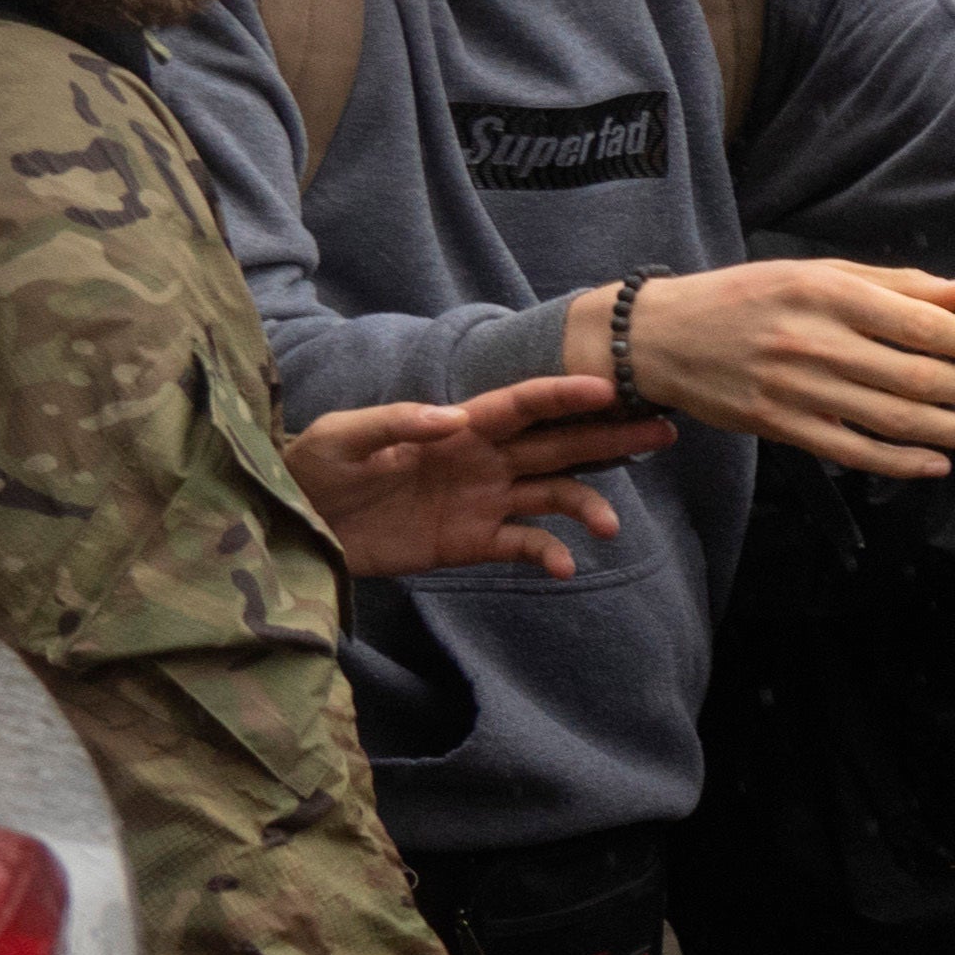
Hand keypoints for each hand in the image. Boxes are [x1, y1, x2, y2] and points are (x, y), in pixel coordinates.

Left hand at [291, 374, 642, 580]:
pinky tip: (565, 566)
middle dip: (608, 438)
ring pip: (552, 496)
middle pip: (557, 445)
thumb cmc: (311, 469)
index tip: (608, 388)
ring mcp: (481, 502)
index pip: (521, 406)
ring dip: (586, 505)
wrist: (292, 525)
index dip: (564, 396)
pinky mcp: (470, 542)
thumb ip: (397, 422)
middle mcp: (481, 461)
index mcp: (456, 428)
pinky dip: (549, 554)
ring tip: (609, 525)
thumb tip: (455, 419)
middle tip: (661, 432)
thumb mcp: (341, 438)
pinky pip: (523, 545)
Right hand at [628, 260, 954, 476]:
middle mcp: (815, 342)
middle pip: (913, 376)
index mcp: (828, 295)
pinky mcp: (780, 426)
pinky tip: (934, 463)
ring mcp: (797, 389)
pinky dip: (899, 462)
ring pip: (890, 419)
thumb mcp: (817, 274)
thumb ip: (897, 285)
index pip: (920, 324)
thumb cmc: (747, 297)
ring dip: (949, 430)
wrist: (660, 337)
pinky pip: (851, 451)